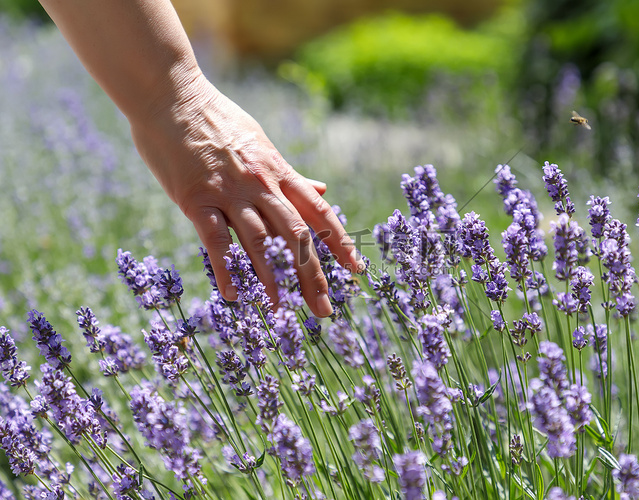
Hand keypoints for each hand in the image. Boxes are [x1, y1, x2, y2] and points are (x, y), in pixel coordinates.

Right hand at [129, 71, 362, 316]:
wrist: (170, 95)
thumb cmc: (216, 120)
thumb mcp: (263, 143)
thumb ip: (290, 175)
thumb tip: (322, 191)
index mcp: (279, 172)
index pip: (318, 214)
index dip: (340, 243)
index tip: (356, 269)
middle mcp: (261, 185)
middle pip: (296, 236)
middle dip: (312, 275)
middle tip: (324, 310)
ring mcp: (229, 192)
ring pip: (260, 242)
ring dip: (273, 279)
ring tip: (280, 310)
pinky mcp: (196, 199)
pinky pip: (215, 240)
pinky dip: (226, 268)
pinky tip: (234, 294)